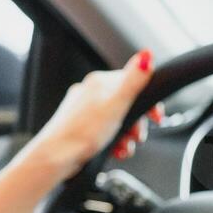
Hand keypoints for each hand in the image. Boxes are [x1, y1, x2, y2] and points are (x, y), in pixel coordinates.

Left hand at [29, 47, 164, 176]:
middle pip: (126, 103)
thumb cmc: (82, 132)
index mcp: (100, 82)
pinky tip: (114, 151)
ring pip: (116, 119)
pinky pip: (104, 131)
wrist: (55, 157)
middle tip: (137, 137)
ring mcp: (83, 110)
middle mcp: (90, 92)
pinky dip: (113, 141)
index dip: (148, 102)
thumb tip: (147, 55)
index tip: (156, 117)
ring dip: (126, 136)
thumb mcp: (116, 105)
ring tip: (124, 148)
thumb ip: (133, 81)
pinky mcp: (80, 127)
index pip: (133, 83)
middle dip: (136, 123)